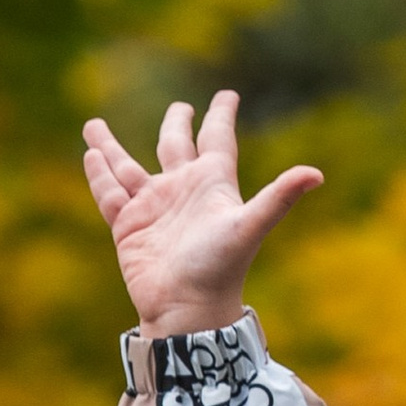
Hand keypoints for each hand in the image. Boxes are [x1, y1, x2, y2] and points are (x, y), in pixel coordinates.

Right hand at [82, 89, 321, 337]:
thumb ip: (279, 198)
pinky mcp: (127, 225)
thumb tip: (317, 174)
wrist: (187, 310)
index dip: (221, 116)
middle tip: (181, 106)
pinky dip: (98, 173)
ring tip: (93, 123)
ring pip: (128, 166)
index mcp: (212, 185)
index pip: (217, 140)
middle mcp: (182, 191)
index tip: (227, 94)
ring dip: (111, 146)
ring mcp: (153, 208)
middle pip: (176, 147)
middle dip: (178, 125)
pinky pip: (109, 192)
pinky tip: (89, 154)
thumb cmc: (221, 269)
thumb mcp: (249, 226)